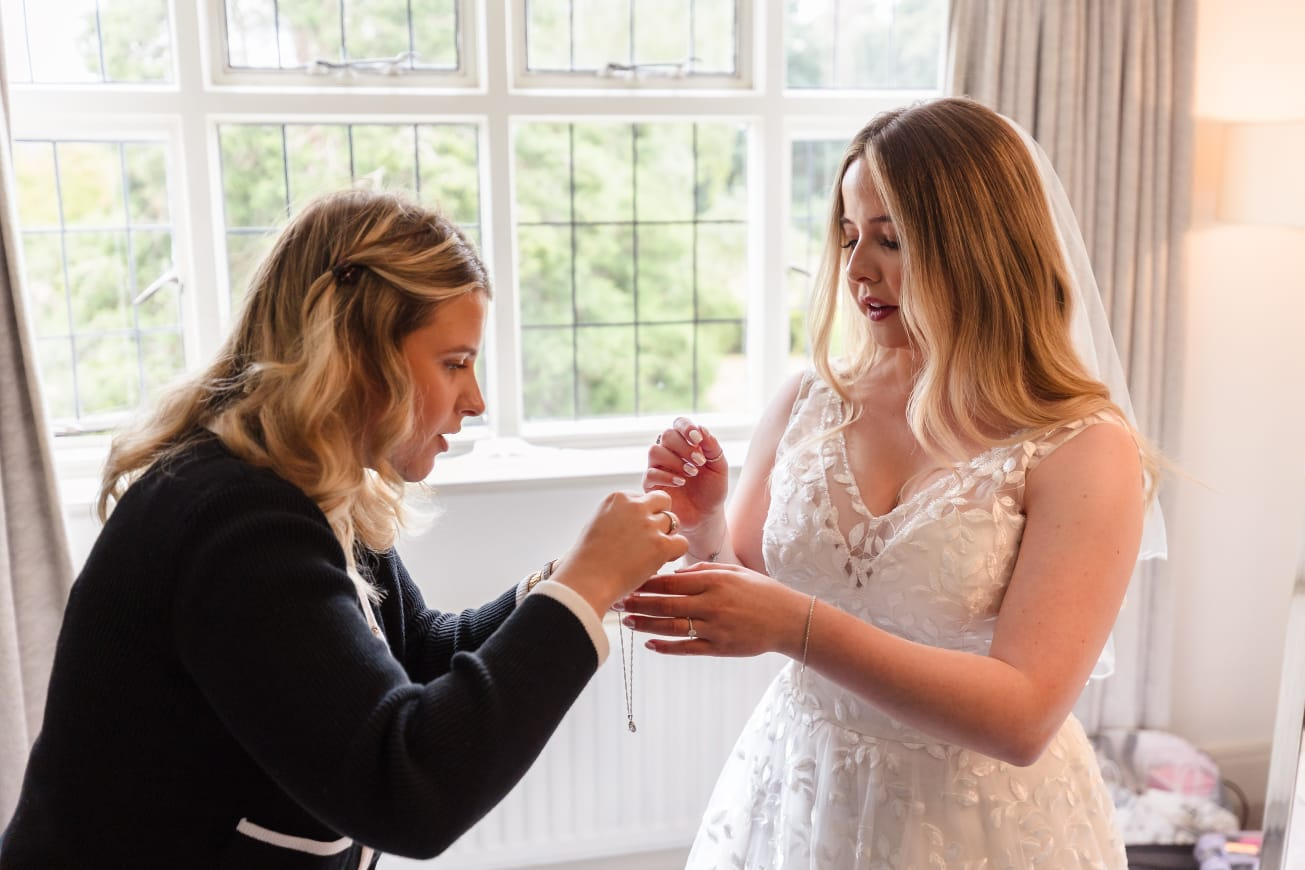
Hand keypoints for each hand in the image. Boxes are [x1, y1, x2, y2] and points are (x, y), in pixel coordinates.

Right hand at [552, 490, 687, 615]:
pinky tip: (662, 561)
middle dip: (660, 515)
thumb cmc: (586, 560)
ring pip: (674, 522)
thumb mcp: (596, 525)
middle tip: (651, 536)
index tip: (632, 531)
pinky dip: (675, 552)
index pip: (641, 497)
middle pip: (662, 500)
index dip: (641, 514)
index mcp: (617, 498)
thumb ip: (616, 516)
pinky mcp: (661, 545)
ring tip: (653, 552)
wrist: (586, 581)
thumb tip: (631, 522)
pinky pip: (682, 542)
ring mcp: (648, 525)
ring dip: (667, 535)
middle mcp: (634, 506)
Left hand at [616, 562, 807, 658]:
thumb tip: (673, 573)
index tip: (628, 581)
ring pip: (672, 627)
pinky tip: (649, 644)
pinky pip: (688, 648)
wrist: (789, 620)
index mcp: (714, 581)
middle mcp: (712, 604)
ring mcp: (716, 628)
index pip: (671, 581)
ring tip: (627, 622)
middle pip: (666, 604)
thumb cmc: (760, 592)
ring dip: (646, 625)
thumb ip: (703, 571)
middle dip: (638, 603)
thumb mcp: (734, 572)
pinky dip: (666, 647)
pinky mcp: (720, 648)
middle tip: (617, 602)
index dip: (646, 582)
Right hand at [642, 417, 727, 542]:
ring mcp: (658, 467)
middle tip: (699, 462)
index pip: (679, 423)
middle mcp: (669, 452)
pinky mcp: (651, 485)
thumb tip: (702, 428)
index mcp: (685, 443)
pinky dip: (666, 476)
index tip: (697, 438)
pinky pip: (650, 473)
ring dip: (674, 460)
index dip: (686, 427)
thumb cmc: (712, 490)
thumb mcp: (719, 467)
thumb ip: (712, 447)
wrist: (706, 516)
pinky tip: (681, 482)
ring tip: (691, 473)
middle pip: (666, 435)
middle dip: (684, 446)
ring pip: (655, 451)